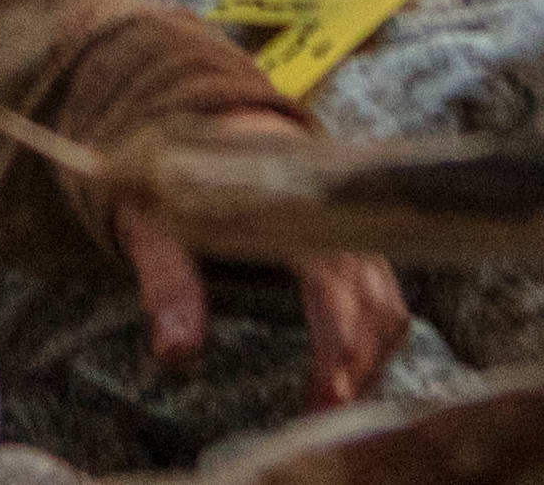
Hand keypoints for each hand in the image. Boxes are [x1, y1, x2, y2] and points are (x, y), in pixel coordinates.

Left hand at [95, 117, 396, 414]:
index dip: (339, 341)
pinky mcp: (349, 248)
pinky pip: (381, 296)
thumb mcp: (155, 222)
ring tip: (330, 401)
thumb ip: (168, 282)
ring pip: (387, 303)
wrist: (202, 126)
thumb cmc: (176, 178)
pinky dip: (372, 338)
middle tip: (324, 418)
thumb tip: (177, 353)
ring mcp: (347, 233)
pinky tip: (342, 373)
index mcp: (291, 208)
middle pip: (377, 302)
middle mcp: (333, 220)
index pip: (334, 282)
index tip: (327, 396)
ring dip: (370, 356)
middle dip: (360, 366)